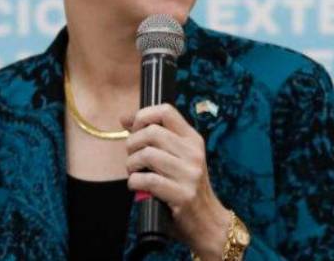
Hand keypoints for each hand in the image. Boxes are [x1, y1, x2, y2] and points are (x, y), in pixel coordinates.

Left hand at [121, 105, 232, 259]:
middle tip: (132, 158)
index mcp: (193, 140)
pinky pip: (147, 180)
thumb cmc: (187, 188)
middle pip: (152, 132)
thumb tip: (125, 119)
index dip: (143, 115)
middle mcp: (194, 153)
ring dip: (131, 165)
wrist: (208, 221)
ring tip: (135, 173)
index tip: (133, 129)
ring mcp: (190, 173)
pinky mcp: (183, 194)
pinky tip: (138, 187)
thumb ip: (156, 139)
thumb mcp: (179, 158)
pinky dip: (135, 183)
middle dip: (132, 144)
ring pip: (147, 155)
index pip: (166, 111)